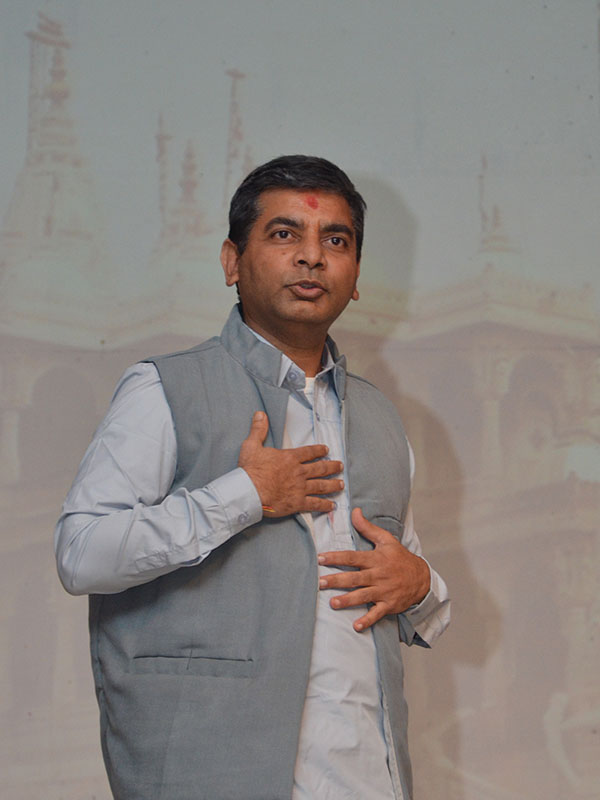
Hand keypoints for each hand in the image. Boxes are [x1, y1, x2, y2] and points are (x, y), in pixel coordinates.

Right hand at [238, 411, 343, 516]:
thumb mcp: (251, 445)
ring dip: (333, 484)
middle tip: (340, 466)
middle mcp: (299, 472)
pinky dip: (324, 505)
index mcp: (290, 458)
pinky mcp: (297, 503)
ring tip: (341, 484)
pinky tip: (332, 506)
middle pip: (320, 468)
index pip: (309, 452)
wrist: (249, 492)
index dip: (319, 450)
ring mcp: (300, 488)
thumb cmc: (250, 470)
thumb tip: (260, 414)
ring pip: (321, 485)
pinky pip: (315, 504)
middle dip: (332, 466)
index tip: (326, 450)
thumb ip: (258, 430)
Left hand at [317, 507, 429, 631]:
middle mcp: (378, 575)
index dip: (336, 557)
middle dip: (337, 580)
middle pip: (355, 578)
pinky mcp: (389, 605)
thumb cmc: (400, 557)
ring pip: (363, 596)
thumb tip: (354, 511)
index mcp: (375, 559)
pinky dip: (368, 620)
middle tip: (320, 583)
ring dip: (348, 600)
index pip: (352, 557)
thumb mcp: (386, 540)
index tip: (320, 558)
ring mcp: (384, 591)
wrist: (422, 577)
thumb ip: (367, 527)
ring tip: (333, 604)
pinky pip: (377, 614)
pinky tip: (356, 626)